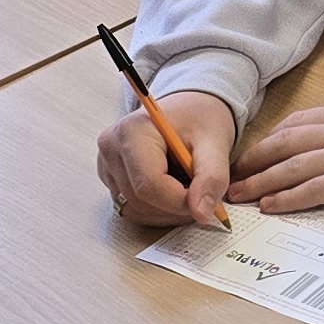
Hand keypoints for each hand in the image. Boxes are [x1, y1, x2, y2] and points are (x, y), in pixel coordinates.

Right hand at [99, 89, 238, 226]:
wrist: (189, 110)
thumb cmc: (200, 120)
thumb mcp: (215, 142)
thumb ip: (212, 177)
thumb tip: (202, 213)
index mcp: (132, 132)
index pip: (149, 185)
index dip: (180, 202)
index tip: (208, 203)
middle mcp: (112, 148)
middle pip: (141, 201)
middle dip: (177, 207)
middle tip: (204, 195)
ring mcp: (107, 165)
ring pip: (136, 210)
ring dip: (169, 211)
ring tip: (190, 188)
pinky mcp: (112, 179)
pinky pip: (133, 209)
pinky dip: (158, 209)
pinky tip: (175, 189)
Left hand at [231, 98, 323, 211]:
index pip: (298, 122)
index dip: (272, 137)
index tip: (258, 148)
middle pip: (284, 144)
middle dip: (255, 159)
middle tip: (235, 172)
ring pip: (290, 167)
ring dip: (261, 181)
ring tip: (240, 193)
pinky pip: (312, 190)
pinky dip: (287, 197)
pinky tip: (271, 205)